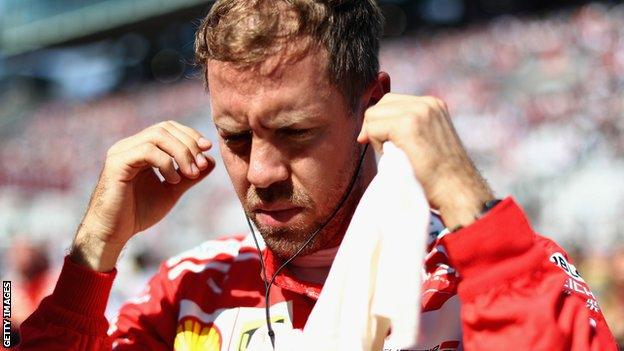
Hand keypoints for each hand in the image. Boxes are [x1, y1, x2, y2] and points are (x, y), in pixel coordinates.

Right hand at [71, 121, 214, 270]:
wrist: (114, 233)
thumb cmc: (138, 213)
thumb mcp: (172, 190)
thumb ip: (189, 175)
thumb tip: (211, 160)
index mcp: (140, 148)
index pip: (168, 128)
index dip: (190, 135)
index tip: (207, 148)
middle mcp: (129, 145)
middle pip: (165, 128)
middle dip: (189, 144)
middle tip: (200, 166)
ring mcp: (121, 152)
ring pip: (157, 136)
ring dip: (181, 153)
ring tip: (190, 173)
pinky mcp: (117, 163)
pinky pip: (147, 151)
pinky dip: (166, 163)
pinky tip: (172, 181)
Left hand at [357, 93, 493, 228]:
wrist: (456, 189)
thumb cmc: (438, 174)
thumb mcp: (425, 140)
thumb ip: (405, 127)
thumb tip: (365, 130)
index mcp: (432, 104)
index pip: (391, 102)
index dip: (381, 123)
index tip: (385, 144)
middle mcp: (426, 103)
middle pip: (380, 104)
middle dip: (376, 127)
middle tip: (387, 150)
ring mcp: (418, 111)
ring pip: (373, 115)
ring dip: (377, 136)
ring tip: (396, 153)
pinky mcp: (407, 124)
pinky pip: (373, 128)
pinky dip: (376, 144)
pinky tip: (395, 156)